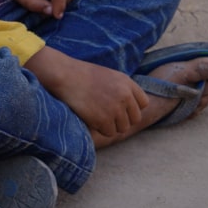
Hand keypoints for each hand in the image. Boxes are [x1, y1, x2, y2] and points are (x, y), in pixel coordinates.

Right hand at [24, 47, 146, 138]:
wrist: (63, 75)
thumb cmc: (80, 74)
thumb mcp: (107, 75)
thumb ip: (121, 89)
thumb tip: (128, 107)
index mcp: (127, 82)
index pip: (143, 103)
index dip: (132, 108)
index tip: (121, 108)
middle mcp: (125, 95)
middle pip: (135, 119)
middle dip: (122, 119)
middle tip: (107, 115)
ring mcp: (115, 108)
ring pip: (122, 128)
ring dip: (110, 125)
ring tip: (96, 115)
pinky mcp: (104, 119)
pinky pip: (109, 132)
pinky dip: (100, 129)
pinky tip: (90, 118)